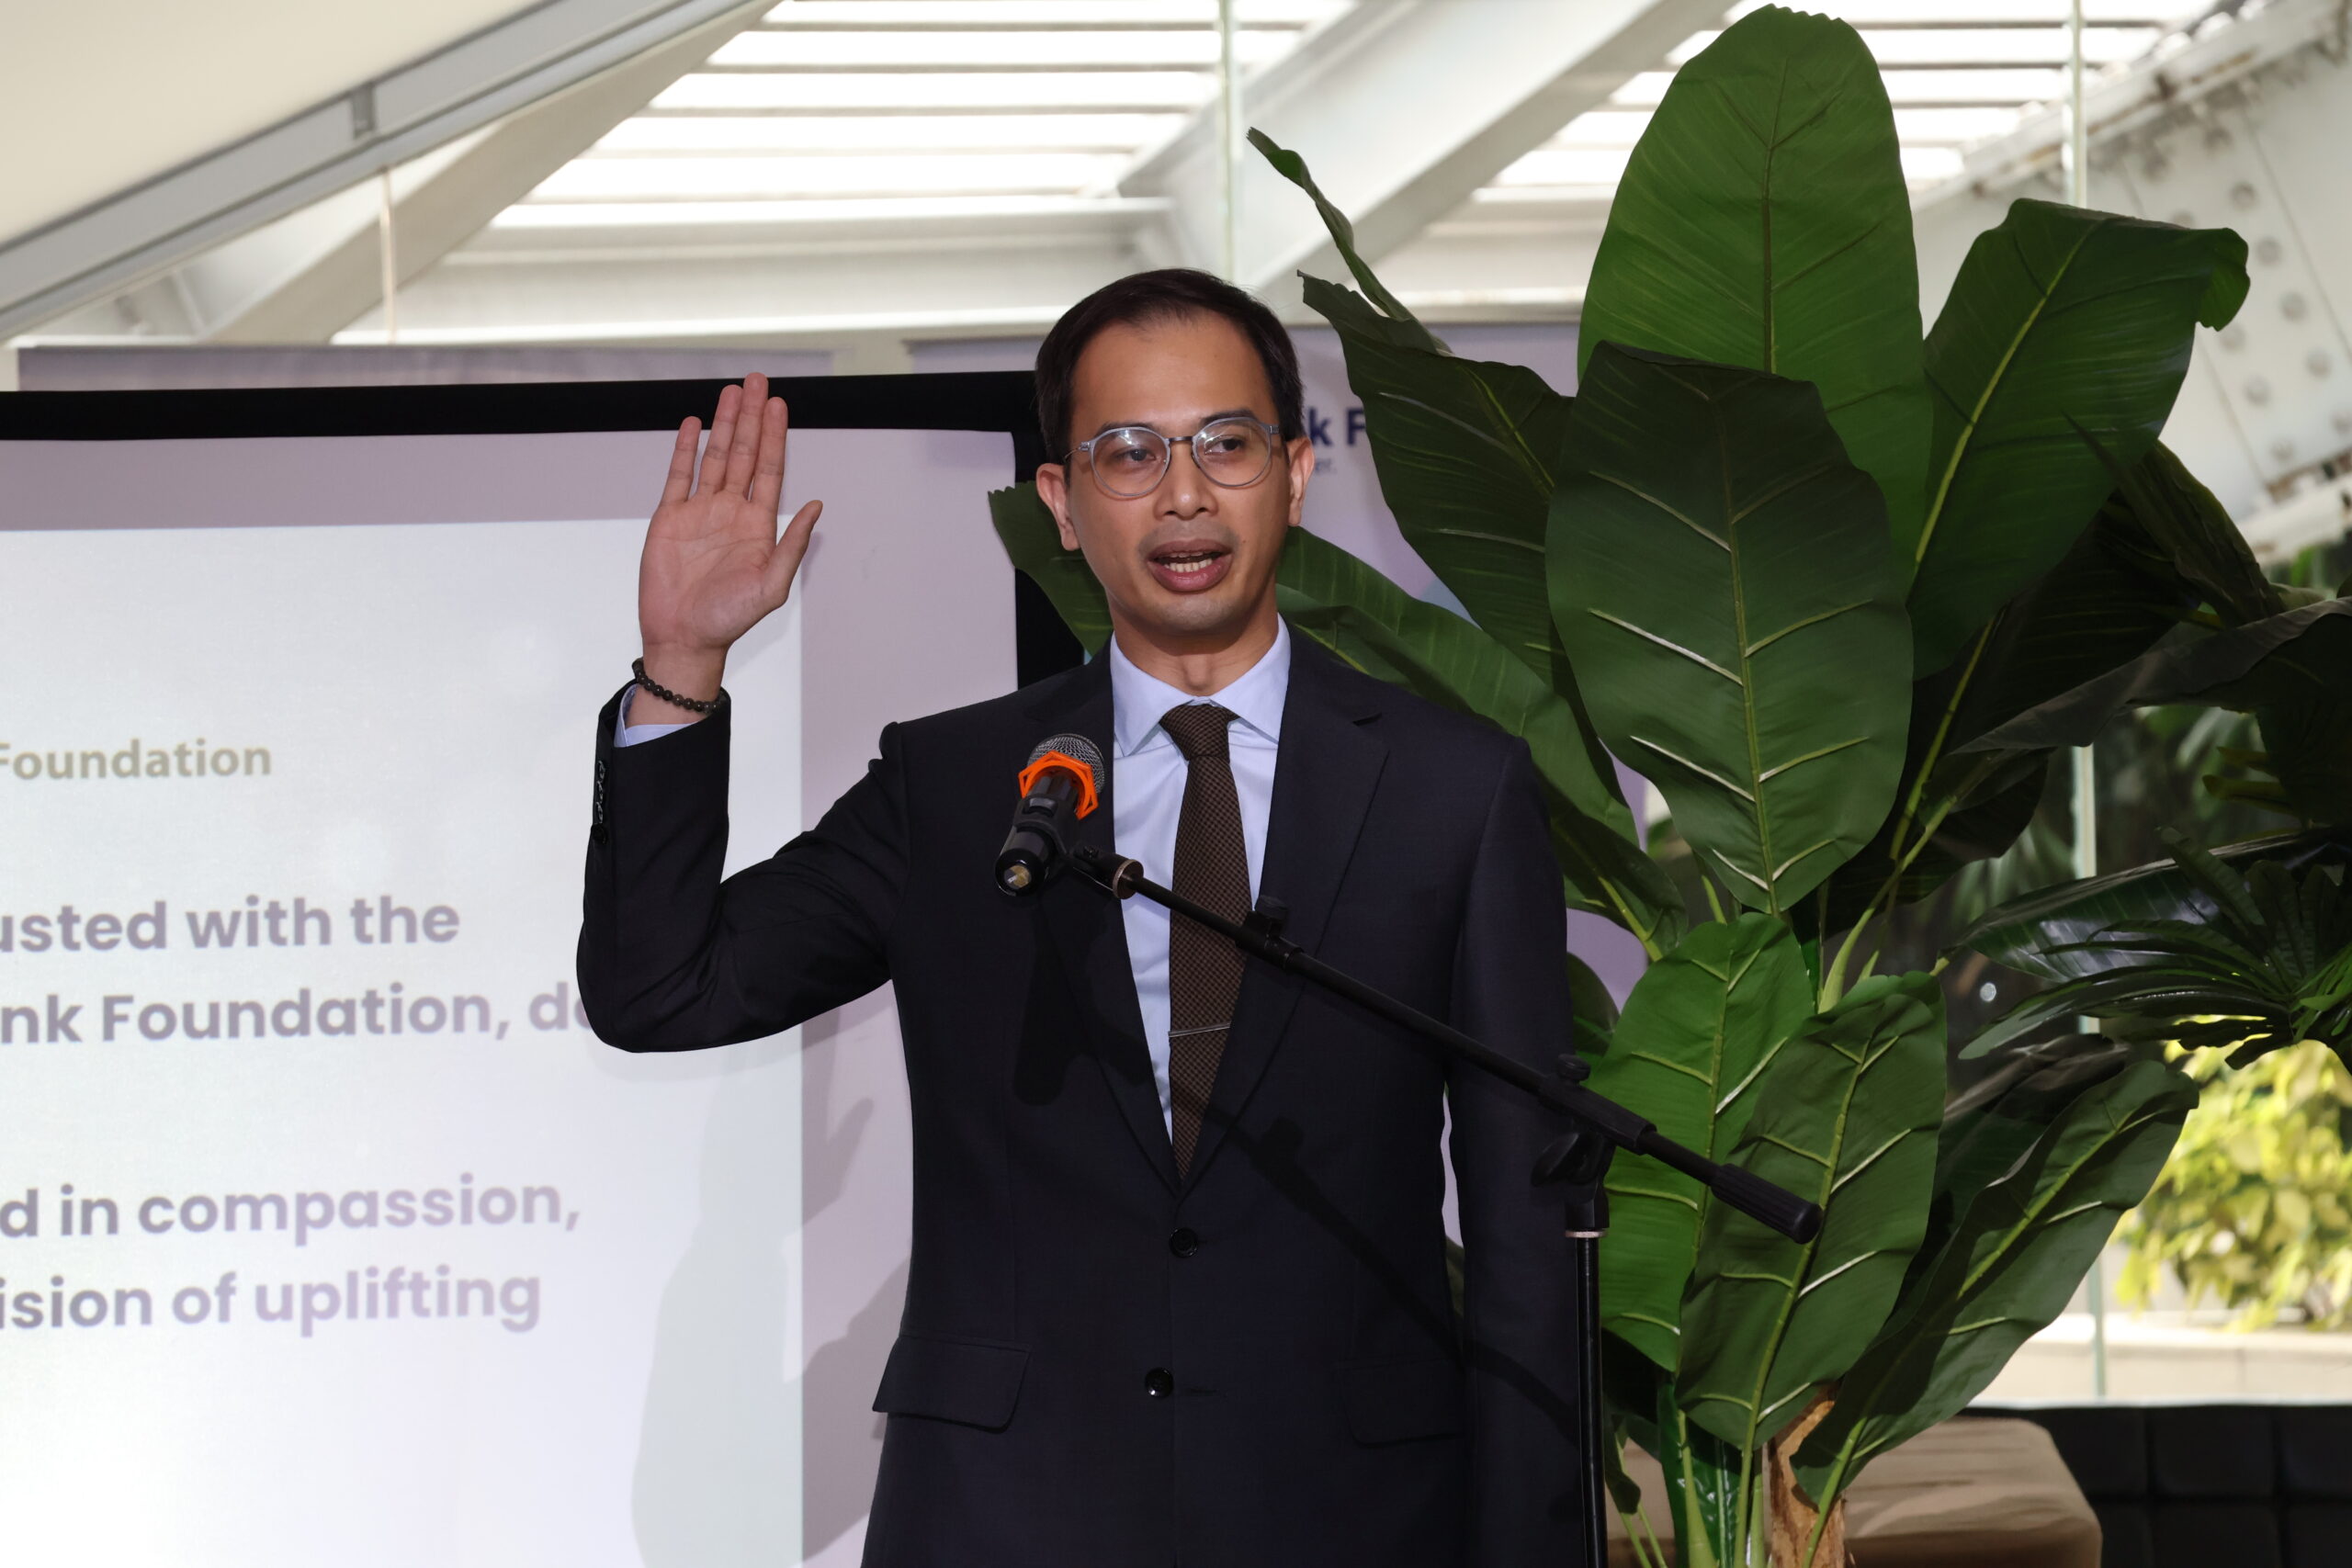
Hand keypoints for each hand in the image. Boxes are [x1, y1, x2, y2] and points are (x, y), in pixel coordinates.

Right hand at [635, 373, 821, 720]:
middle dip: (751, 417)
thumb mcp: (772, 584)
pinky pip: (678, 475)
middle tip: (756, 382)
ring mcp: (700, 512)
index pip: (770, 469)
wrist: (683, 637)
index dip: (775, 436)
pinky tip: (692, 424)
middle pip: (744, 453)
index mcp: (758, 525)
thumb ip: (793, 544)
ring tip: (731, 392)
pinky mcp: (670, 517)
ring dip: (723, 424)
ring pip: (714, 456)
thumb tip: (815, 506)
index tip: (778, 405)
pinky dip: (684, 448)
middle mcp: (731, 512)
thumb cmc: (729, 619)